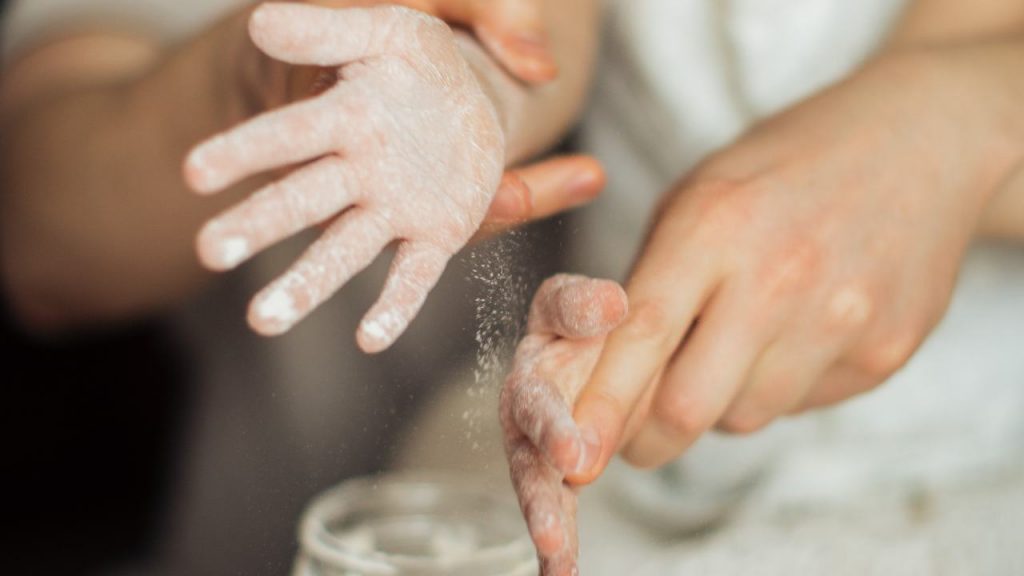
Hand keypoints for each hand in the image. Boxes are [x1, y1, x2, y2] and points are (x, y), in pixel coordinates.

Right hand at [184, 3, 538, 351]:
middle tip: (210, 253)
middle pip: (303, 201)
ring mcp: (394, 209)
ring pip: (344, 250)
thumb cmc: (419, 65)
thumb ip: (329, 31)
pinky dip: (395, 307)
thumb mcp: (386, 30)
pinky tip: (369, 339)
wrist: (474, 101)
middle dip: (259, 225)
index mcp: (346, 117)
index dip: (245, 151)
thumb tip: (262, 21)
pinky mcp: (434, 237)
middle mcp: (360, 171)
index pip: (288, 135)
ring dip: (306, 283)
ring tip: (264, 322)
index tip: (193, 173)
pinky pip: (412, 276)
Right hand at [501, 274, 627, 575]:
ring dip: (547, 521)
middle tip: (554, 527)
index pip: (538, 394)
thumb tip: (609, 303)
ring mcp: (539, 440)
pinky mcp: (554, 469)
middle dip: (541, 488)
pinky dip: (559, 542)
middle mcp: (527, 403)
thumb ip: (582, 304)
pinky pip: (556, 505)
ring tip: (558, 562)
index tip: (573, 457)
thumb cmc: (582, 317)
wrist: (586, 334)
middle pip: (529, 448)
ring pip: (539, 483)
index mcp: (535, 359)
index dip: (553, 422)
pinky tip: (563, 573)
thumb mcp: (580, 301)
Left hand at [570, 52, 1012, 477]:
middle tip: (636, 436)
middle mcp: (780, 277)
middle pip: (690, 405)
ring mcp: (842, 318)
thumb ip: (651, 283)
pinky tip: (794, 334)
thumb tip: (605, 376)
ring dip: (718, 402)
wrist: (920, 141)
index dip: (603, 404)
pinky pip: (800, 405)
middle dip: (648, 438)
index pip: (645, 334)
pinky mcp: (887, 351)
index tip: (575, 458)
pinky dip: (776, 388)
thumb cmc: (783, 170)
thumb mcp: (697, 197)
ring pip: (744, 416)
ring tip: (736, 343)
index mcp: (716, 226)